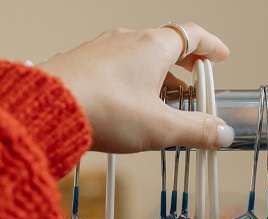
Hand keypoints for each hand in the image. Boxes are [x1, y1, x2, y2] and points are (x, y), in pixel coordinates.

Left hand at [40, 23, 232, 152]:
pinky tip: (128, 102)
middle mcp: (128, 40)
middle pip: (166, 44)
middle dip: (185, 64)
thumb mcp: (160, 127)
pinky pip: (116, 65)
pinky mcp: (83, 63)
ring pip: (139, 55)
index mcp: (154, 46)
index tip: (220, 56)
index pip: (192, 35)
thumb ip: (195, 131)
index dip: (211, 46)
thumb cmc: (104, 110)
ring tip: (163, 99)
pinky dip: (132, 78)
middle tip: (194, 81)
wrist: (45, 108)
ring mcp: (102, 49)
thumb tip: (221, 134)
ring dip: (157, 74)